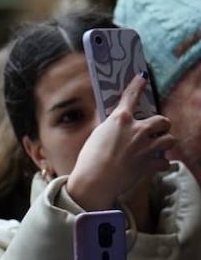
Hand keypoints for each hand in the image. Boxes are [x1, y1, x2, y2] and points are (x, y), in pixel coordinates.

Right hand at [66, 74, 173, 210]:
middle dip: (161, 125)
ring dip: (165, 142)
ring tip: (157, 146)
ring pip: (170, 140)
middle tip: (155, 130)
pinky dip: (161, 163)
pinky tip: (153, 164)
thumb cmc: (90, 158)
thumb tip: (116, 119)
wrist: (95, 181)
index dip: (137, 85)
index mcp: (120, 119)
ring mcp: (147, 148)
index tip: (142, 78)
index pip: (131, 96)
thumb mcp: (97, 135)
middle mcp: (137, 130)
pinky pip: (165, 162)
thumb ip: (111, 125)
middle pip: (163, 121)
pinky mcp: (151, 164)